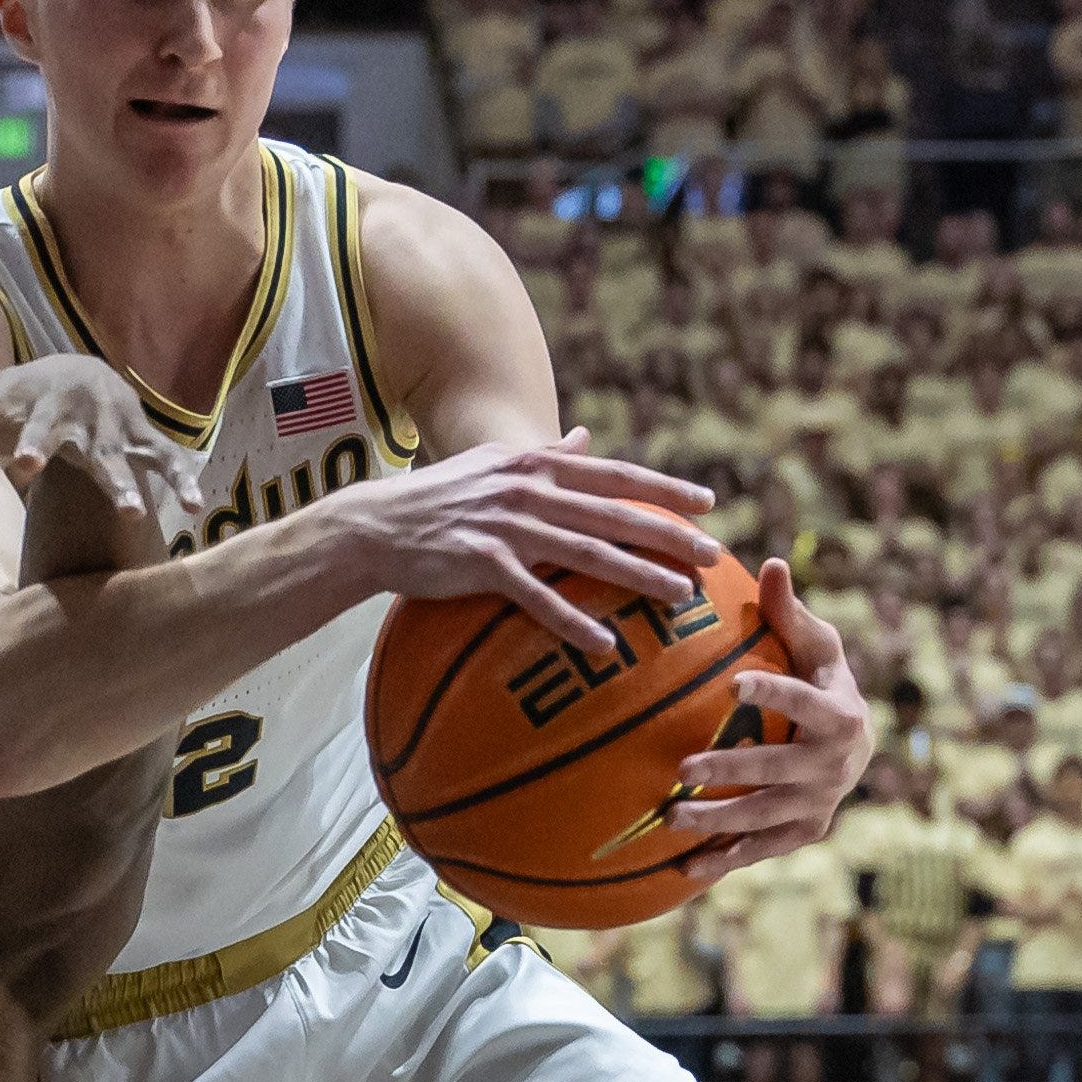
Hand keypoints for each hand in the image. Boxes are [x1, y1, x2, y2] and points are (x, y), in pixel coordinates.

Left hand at [0, 352, 202, 537]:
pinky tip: (198, 510)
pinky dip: (181, 483)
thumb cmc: (8, 409)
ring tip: (135, 515)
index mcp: (19, 408)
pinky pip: (166, 465)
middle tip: (27, 467)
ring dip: (125, 484)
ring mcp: (106, 430)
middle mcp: (63, 415)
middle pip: (52, 435)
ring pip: (116, 458)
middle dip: (44, 448)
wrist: (76, 379)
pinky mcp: (141, 445)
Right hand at [336, 430, 718, 654]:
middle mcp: (529, 492)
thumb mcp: (491, 464)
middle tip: (711, 555)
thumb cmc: (433, 498)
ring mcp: (507, 528)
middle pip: (613, 514)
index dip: (663, 488)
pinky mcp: (482, 565)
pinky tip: (604, 643)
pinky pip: (537, 598)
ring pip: (588, 553)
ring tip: (679, 595)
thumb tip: (583, 438)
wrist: (370, 526)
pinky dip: (572, 621)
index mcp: (535, 466)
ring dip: (639, 575)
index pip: (613, 474)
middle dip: (668, 534)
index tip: (707, 503)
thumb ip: (543, 454)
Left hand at [670, 560, 871, 881]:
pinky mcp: (805, 832)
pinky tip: (684, 867)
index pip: (805, 701)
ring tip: (670, 817)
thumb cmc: (822, 682)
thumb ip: (790, 614)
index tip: (736, 685)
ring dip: (719, 819)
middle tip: (682, 767)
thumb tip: (769, 562)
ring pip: (766, 815)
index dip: (775, 694)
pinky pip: (763, 849)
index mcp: (839, 713)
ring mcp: (820, 802)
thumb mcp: (815, 647)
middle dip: (732, 768)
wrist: (854, 745)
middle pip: (778, 767)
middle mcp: (835, 764)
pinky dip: (726, 859)